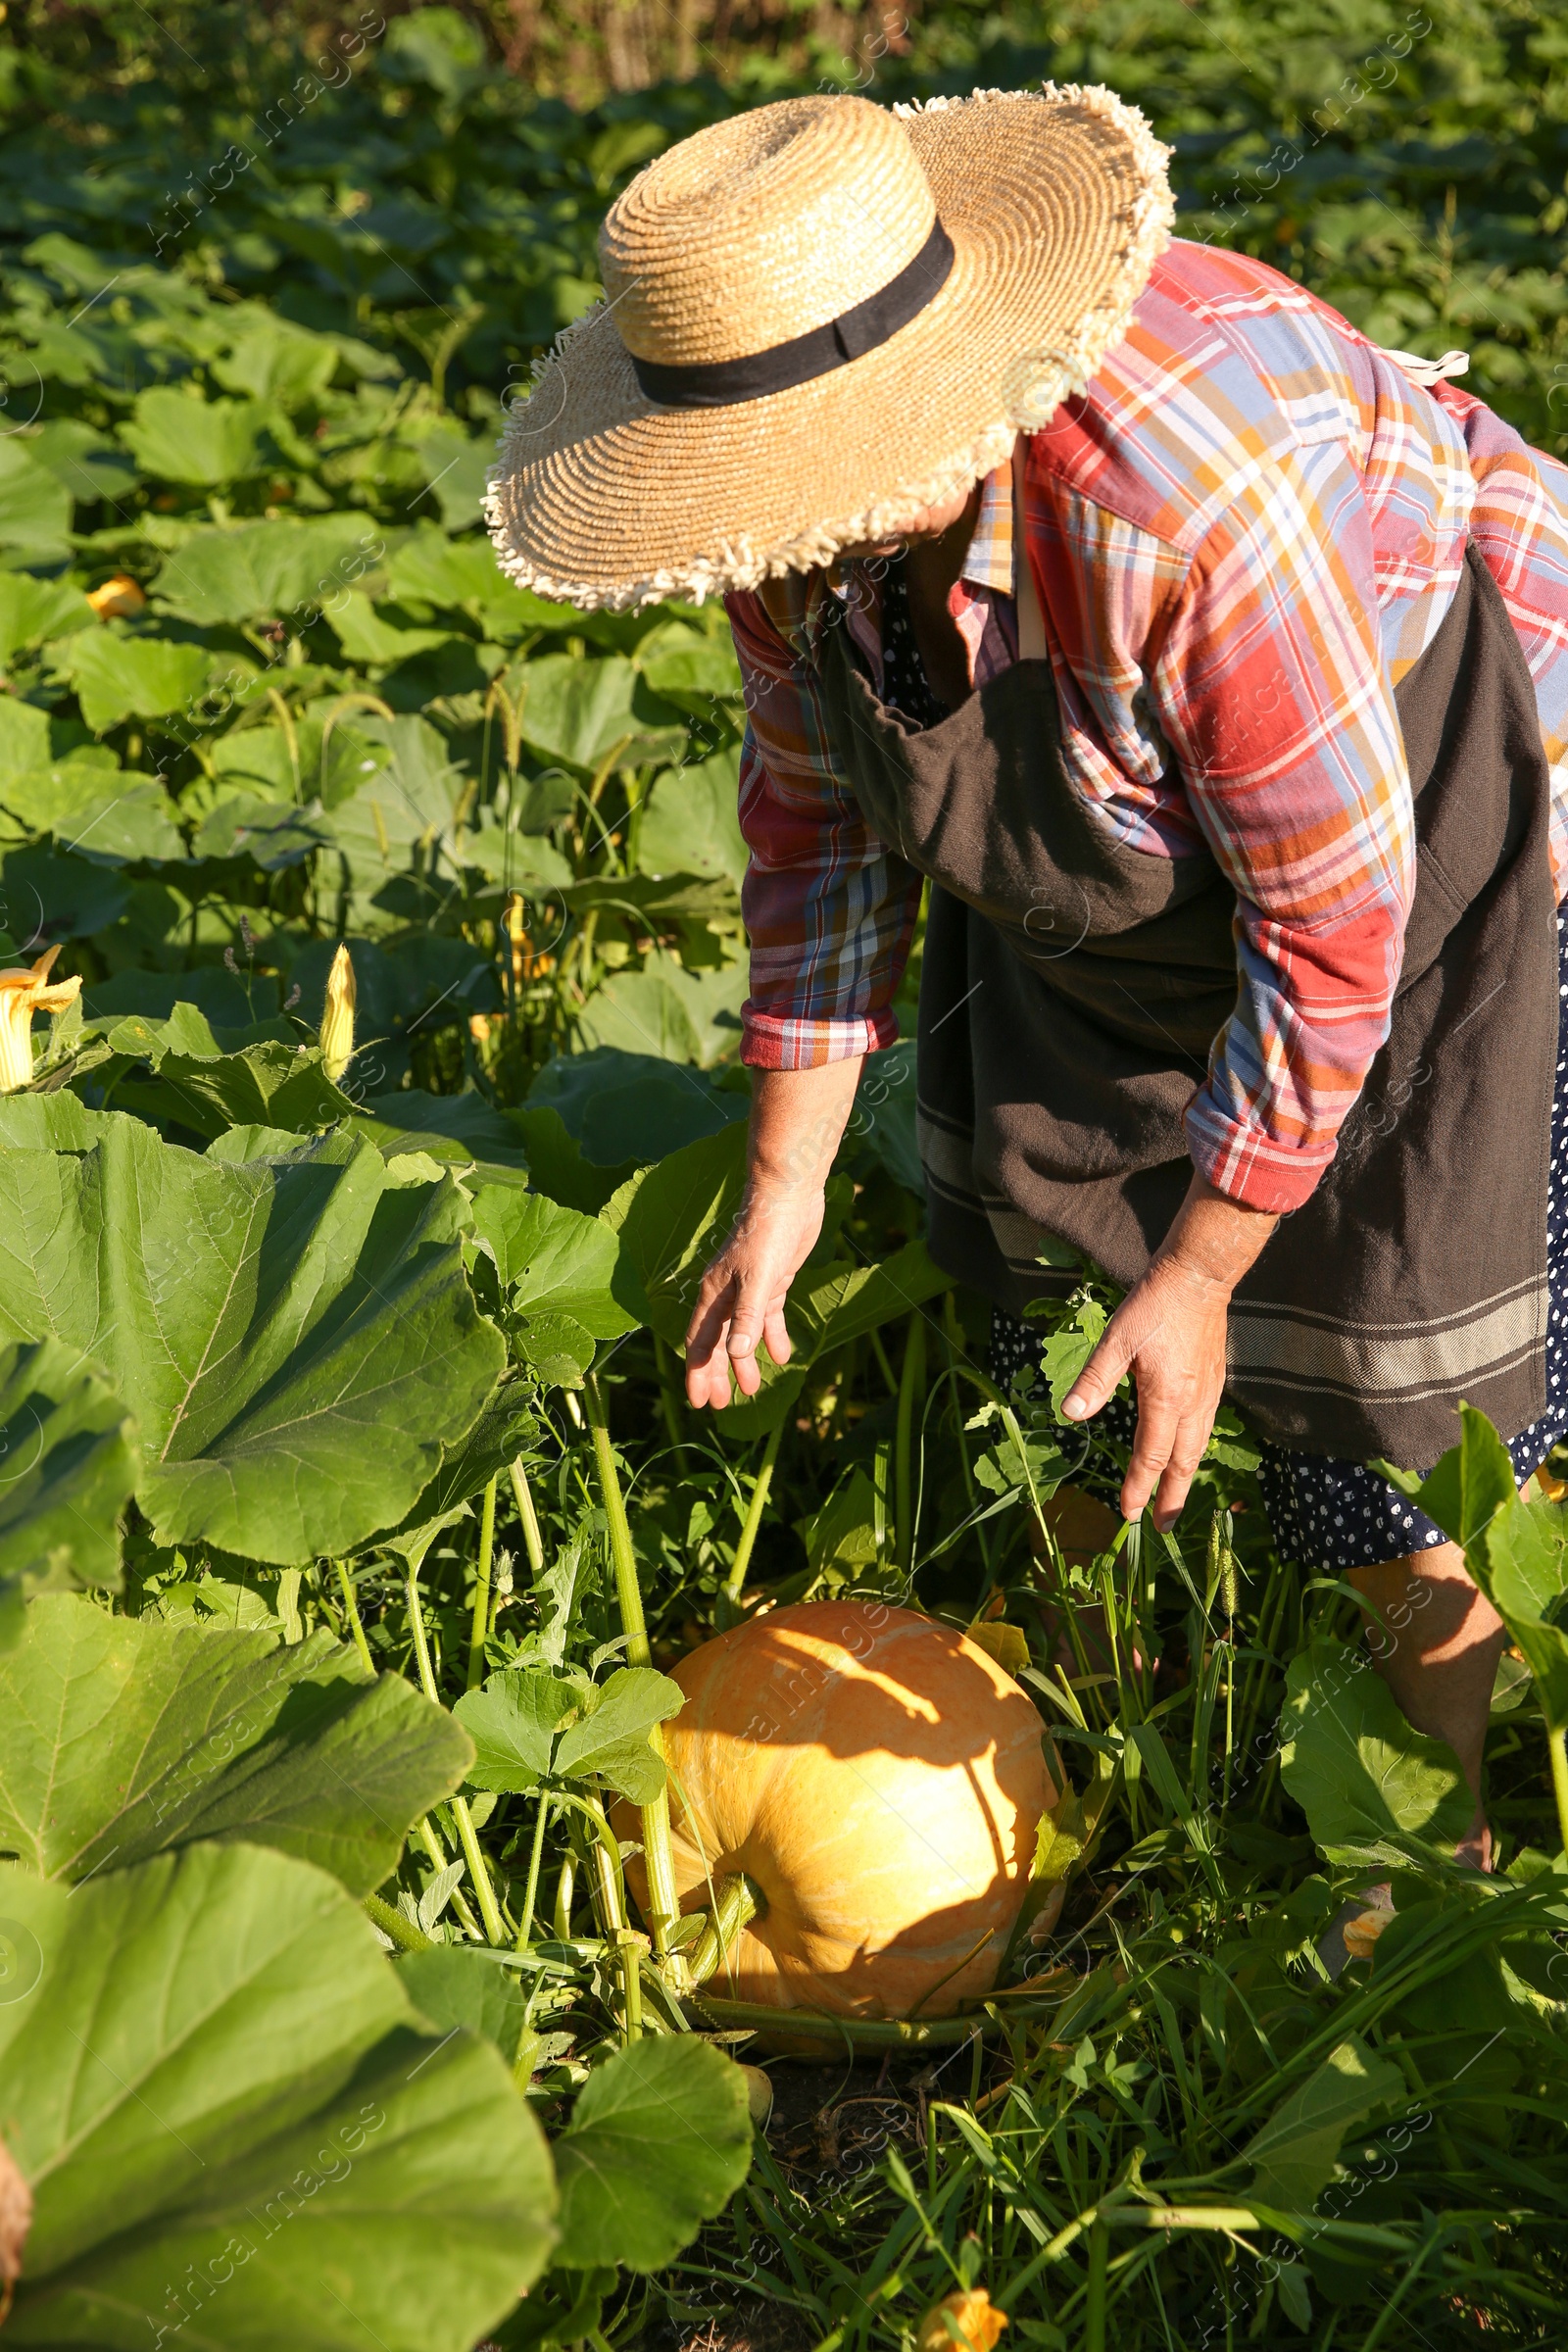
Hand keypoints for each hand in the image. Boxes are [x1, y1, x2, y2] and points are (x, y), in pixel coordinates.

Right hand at [683, 1058, 865, 1410]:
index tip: (699, 1403)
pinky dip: (772, 1336)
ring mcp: (749, 1287)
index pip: (700, 1342)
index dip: (698, 1373)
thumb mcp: (759, 1279)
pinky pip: (768, 1316)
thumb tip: (735, 1355)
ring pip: (743, 1333)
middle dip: (719, 1374)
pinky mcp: (772, 1280)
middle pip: (718, 1342)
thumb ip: (748, 1317)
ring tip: (752, 1389)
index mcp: (713, 1294)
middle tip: (723, 1405)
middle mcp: (726, 1294)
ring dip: (745, 1360)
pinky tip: (781, 1356)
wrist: (787, 1194)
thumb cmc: (767, 1233)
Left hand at [1060, 1252, 1232, 1529]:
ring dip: (1185, 1478)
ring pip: (1197, 1448)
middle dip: (1172, 1498)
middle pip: (1182, 1463)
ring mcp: (1208, 1393)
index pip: (1149, 1457)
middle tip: (1163, 1528)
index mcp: (1166, 1398)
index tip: (1128, 1514)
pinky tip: (1187, 1453)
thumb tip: (1070, 1415)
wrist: (1199, 1278)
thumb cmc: (1154, 1306)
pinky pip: (1205, 1429)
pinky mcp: (1214, 1381)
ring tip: (1175, 1499)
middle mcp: (1192, 1403)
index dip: (1138, 1488)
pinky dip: (1195, 1452)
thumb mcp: (1116, 1340)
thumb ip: (1094, 1380)